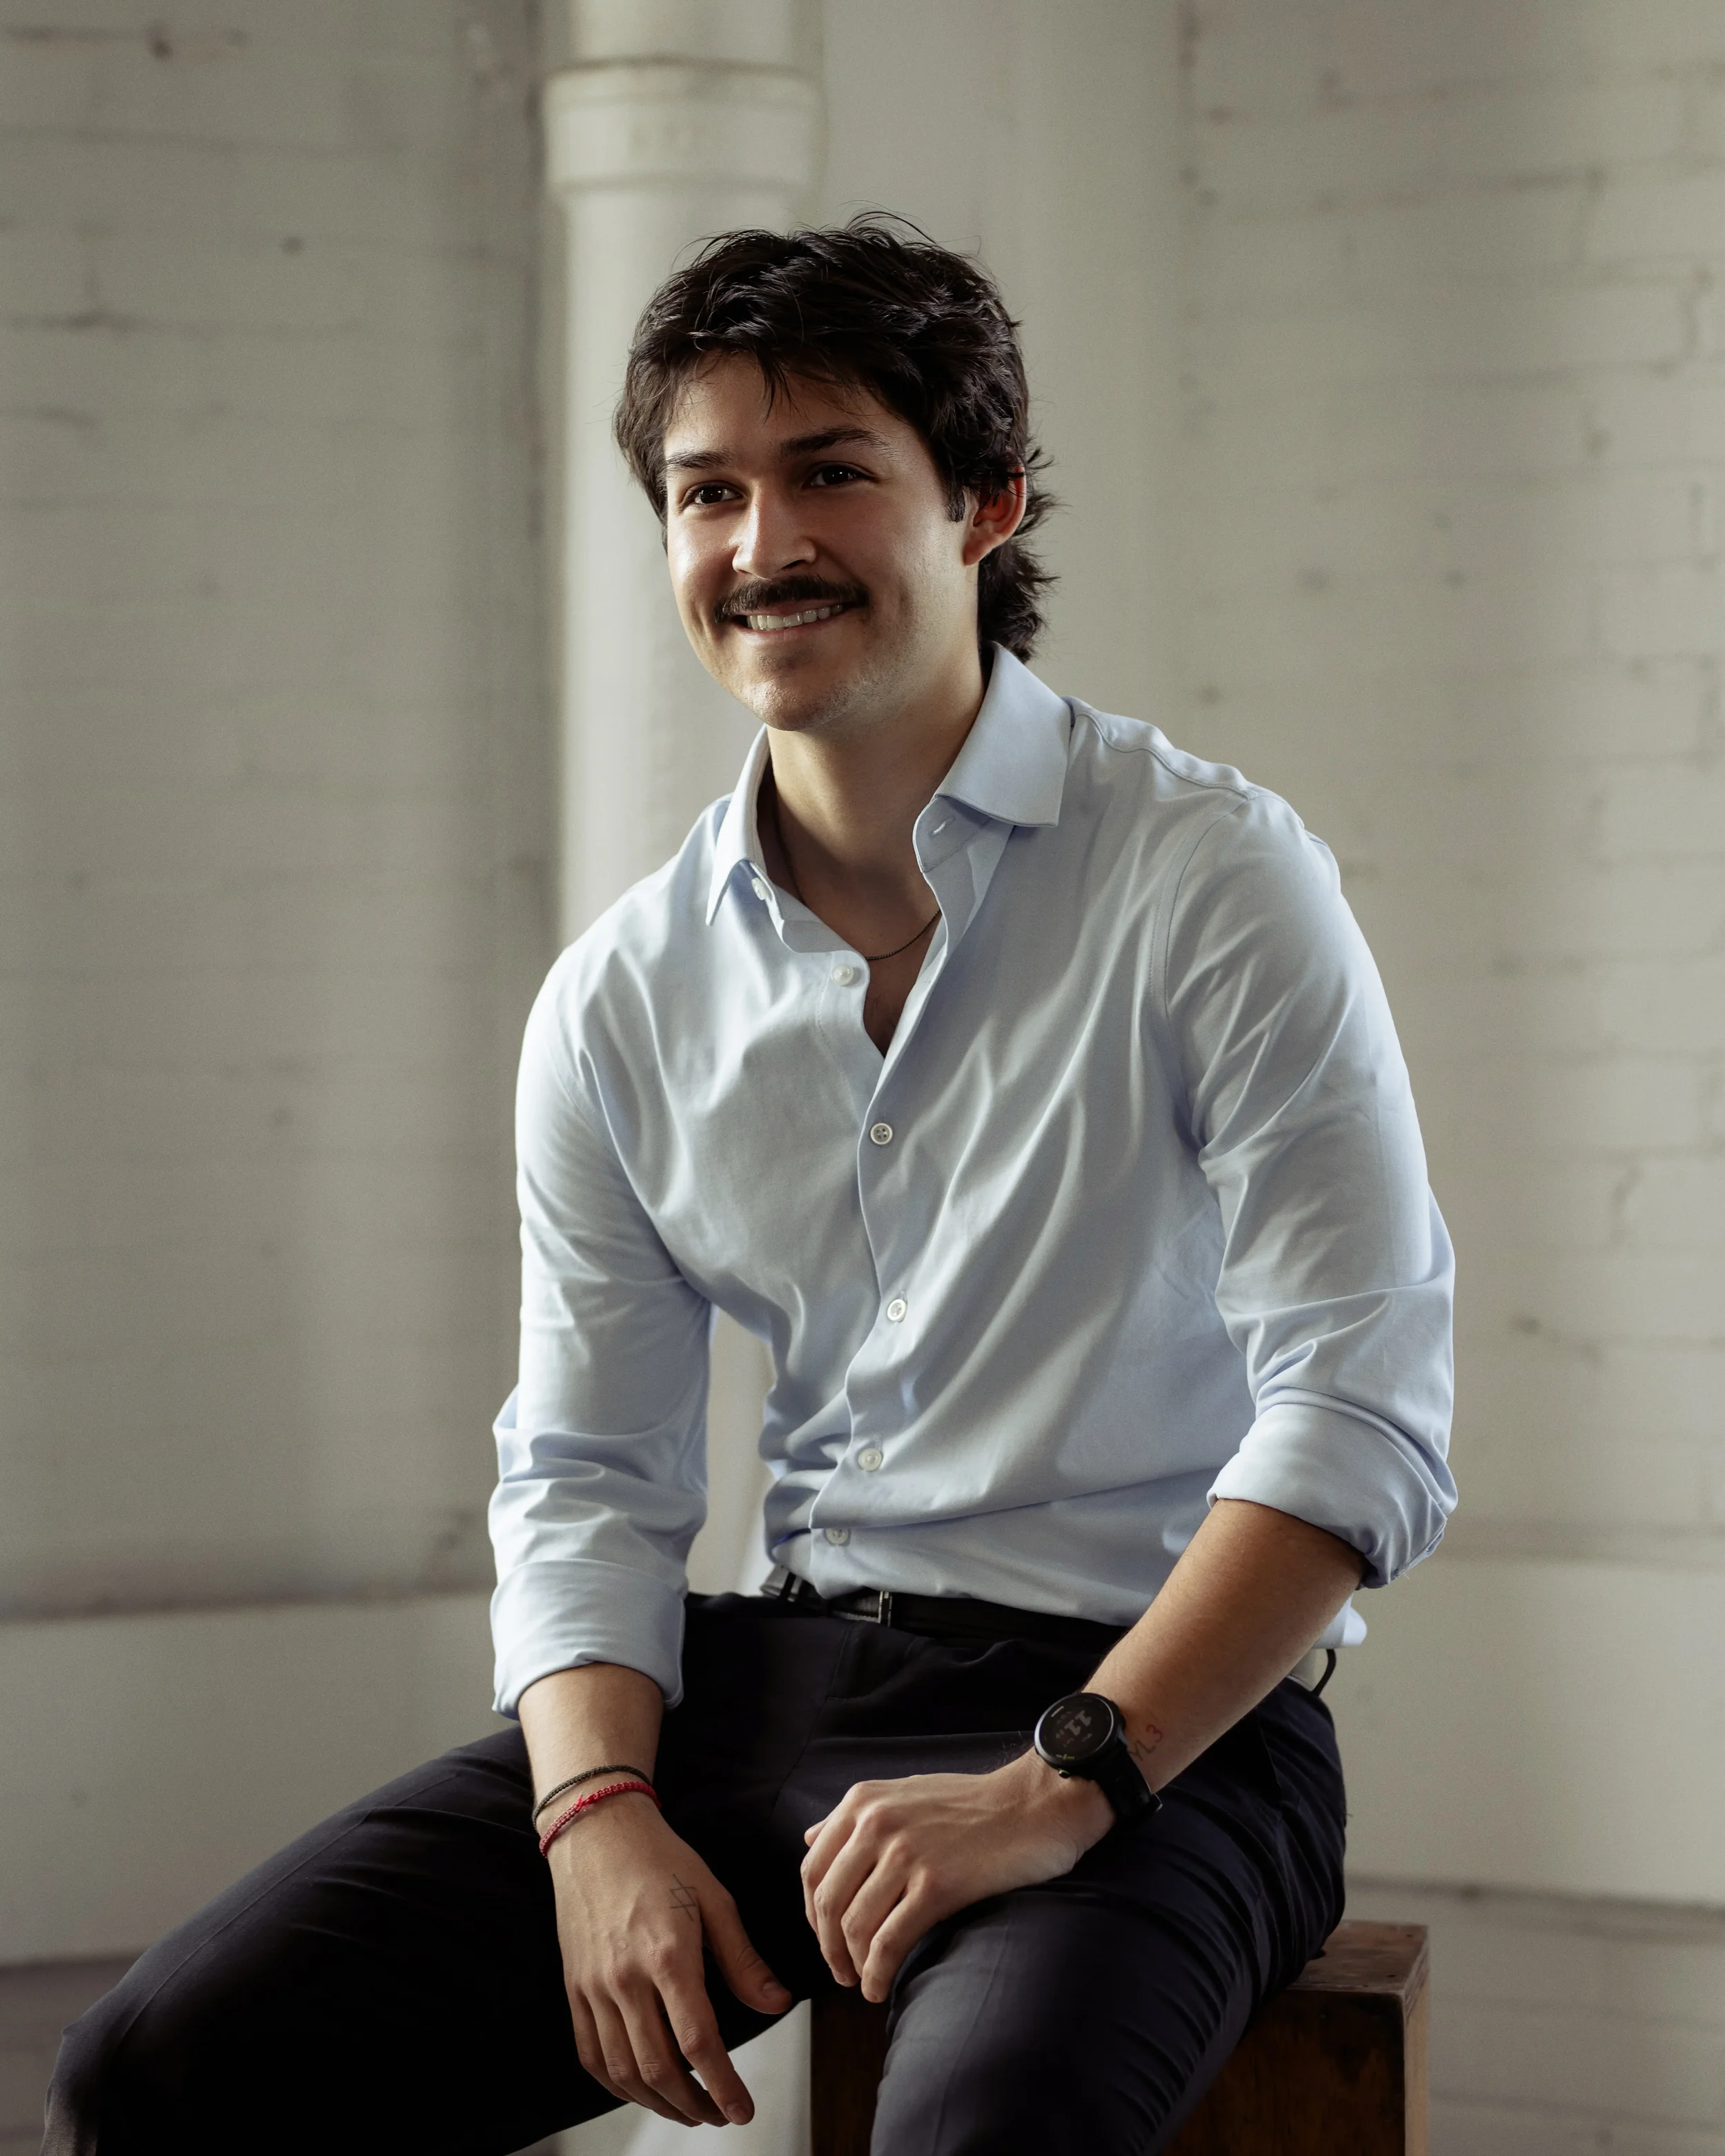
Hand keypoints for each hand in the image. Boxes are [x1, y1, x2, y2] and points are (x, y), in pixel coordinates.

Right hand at [547, 1792, 791, 2125]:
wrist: (597, 1831)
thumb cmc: (660, 1859)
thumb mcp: (714, 1899)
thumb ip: (743, 1959)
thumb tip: (777, 2003)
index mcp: (667, 1954)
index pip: (698, 2040)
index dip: (723, 2084)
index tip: (742, 2109)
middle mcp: (625, 1978)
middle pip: (659, 2067)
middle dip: (695, 2104)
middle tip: (721, 2115)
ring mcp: (594, 1987)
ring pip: (623, 2070)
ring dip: (658, 2102)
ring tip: (689, 2109)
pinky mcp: (574, 1988)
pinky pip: (591, 2054)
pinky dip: (617, 2084)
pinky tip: (641, 2089)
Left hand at [800, 1753, 1113, 2002]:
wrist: (1032, 1805)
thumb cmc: (973, 1804)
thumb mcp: (903, 1794)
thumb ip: (855, 1817)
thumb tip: (809, 1838)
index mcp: (862, 1802)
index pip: (812, 1869)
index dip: (811, 1915)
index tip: (825, 1938)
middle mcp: (875, 1823)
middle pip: (827, 1903)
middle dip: (827, 1948)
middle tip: (841, 1972)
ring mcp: (904, 1853)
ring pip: (854, 1926)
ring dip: (853, 1966)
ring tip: (864, 1982)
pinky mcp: (936, 1884)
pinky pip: (888, 1942)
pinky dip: (877, 1974)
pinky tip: (881, 1987)